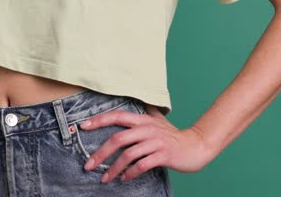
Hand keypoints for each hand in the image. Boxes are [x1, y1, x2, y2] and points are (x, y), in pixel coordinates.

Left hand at [81, 103, 216, 182]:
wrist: (196, 146)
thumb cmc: (174, 136)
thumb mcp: (159, 120)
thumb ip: (148, 112)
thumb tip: (140, 101)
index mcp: (144, 120)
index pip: (118, 116)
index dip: (100, 120)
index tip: (83, 126)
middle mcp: (148, 129)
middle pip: (118, 138)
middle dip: (100, 153)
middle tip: (88, 165)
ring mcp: (156, 142)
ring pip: (128, 154)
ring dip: (113, 168)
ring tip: (105, 178)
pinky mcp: (163, 155)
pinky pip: (142, 165)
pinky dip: (131, 173)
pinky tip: (125, 178)